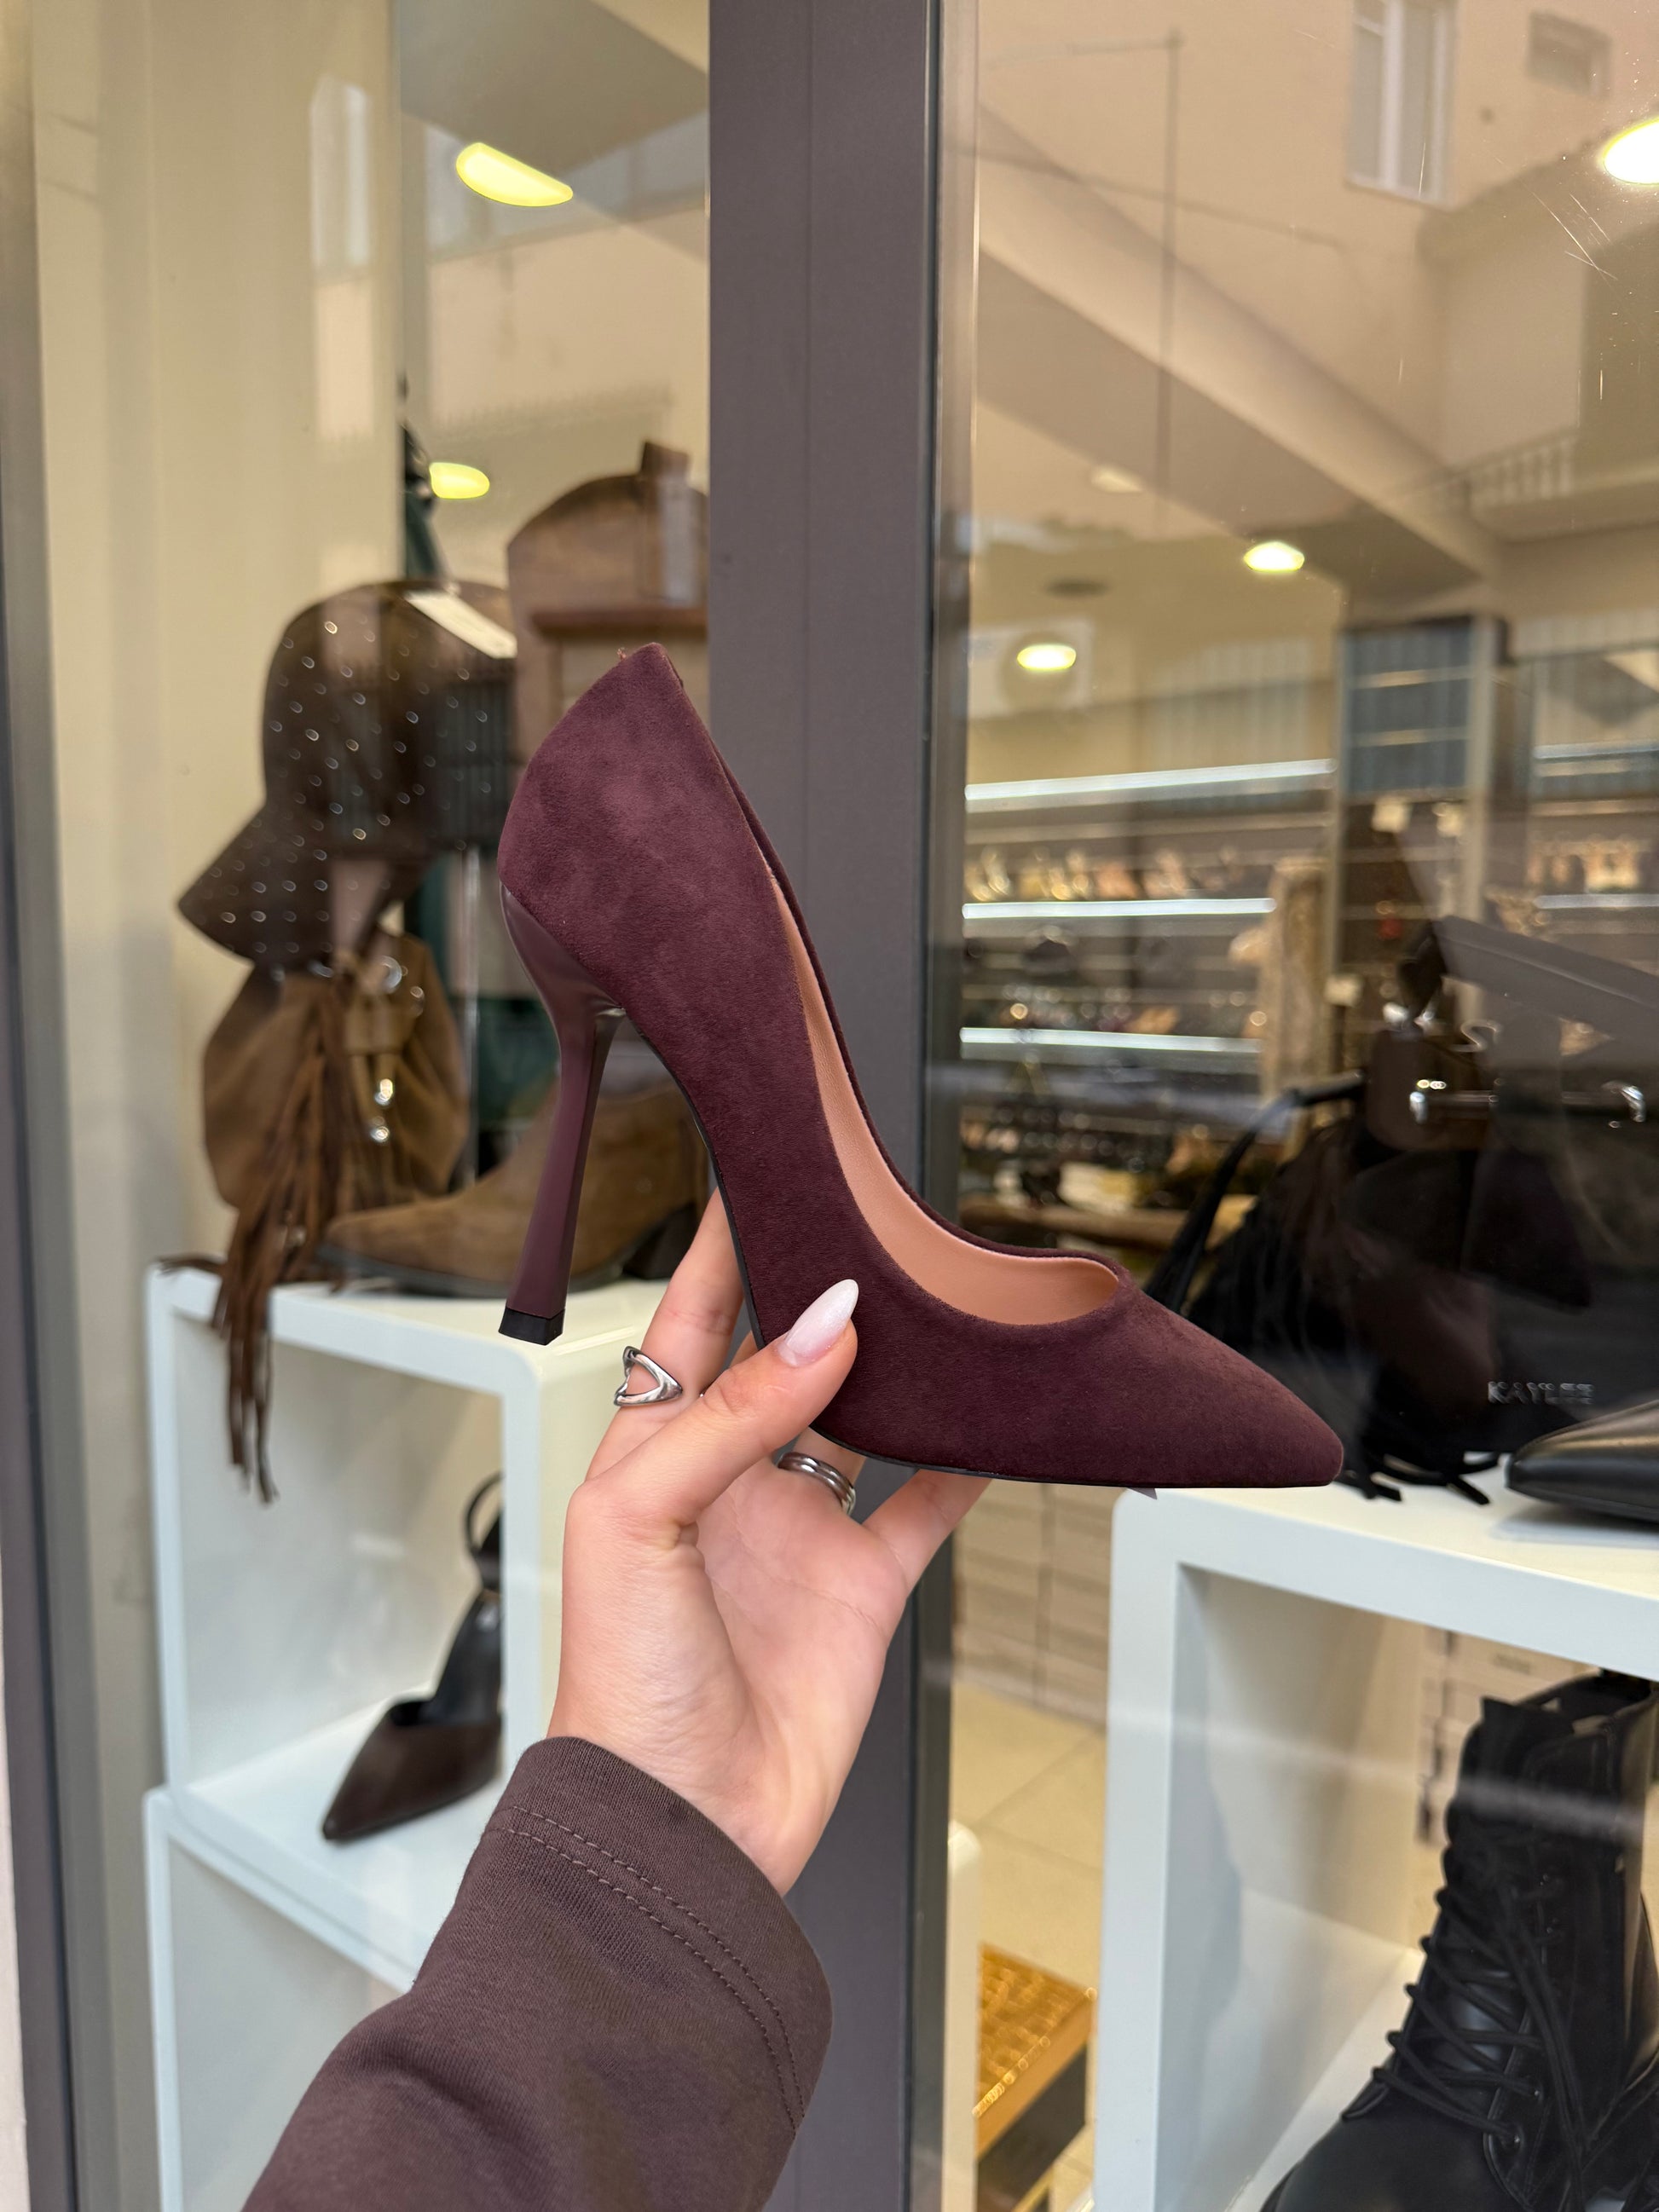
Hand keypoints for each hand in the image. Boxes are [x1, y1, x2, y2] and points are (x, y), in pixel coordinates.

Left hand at [549, 1196, 987, 1890]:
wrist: (683, 1822)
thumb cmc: (621, 1679)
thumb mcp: (643, 1519)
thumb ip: (736, 1416)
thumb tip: (827, 1323)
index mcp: (657, 1451)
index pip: (694, 1321)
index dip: (724, 1245)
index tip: (763, 1170)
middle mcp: (733, 1479)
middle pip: (789, 1356)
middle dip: (826, 1293)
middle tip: (877, 1225)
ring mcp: (801, 1529)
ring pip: (864, 1418)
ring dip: (900, 1367)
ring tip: (941, 1303)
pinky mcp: (862, 1586)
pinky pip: (925, 1505)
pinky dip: (965, 1463)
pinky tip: (997, 1422)